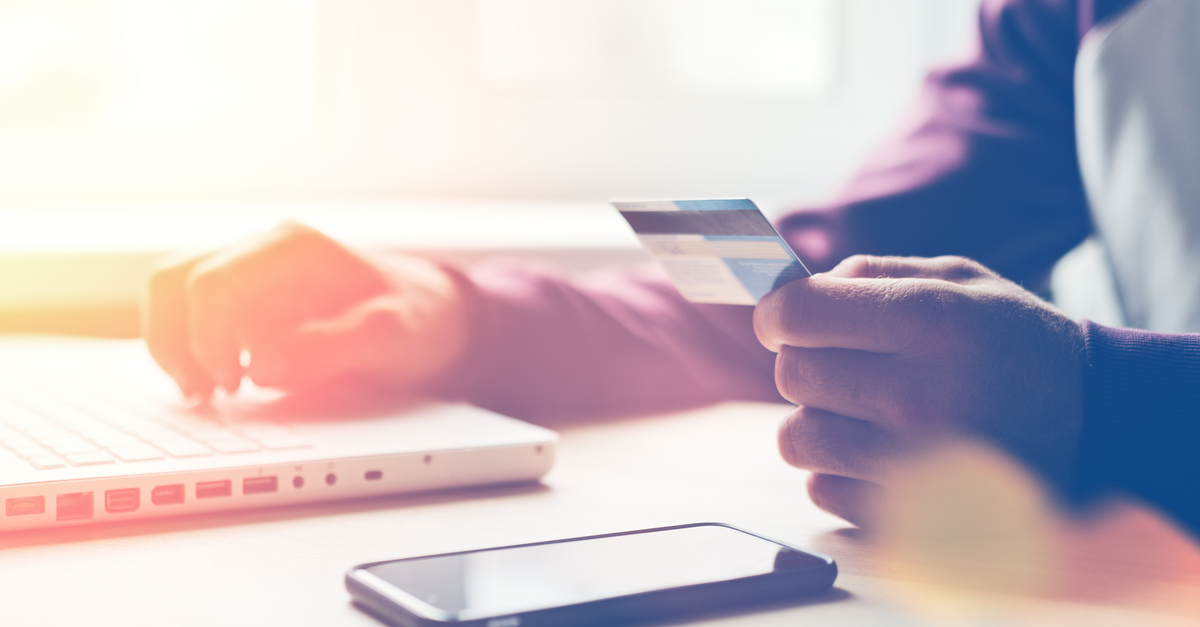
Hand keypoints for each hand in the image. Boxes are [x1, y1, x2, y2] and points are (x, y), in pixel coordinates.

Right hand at [142, 221, 467, 398]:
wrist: (431, 313)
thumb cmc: (415, 317)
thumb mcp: (392, 335)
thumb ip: (332, 347)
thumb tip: (265, 367)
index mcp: (293, 246)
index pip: (213, 281)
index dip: (208, 337)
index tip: (233, 383)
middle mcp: (262, 248)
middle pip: (176, 281)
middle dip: (178, 342)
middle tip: (205, 394)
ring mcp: (249, 269)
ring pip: (171, 292)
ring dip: (173, 344)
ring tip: (205, 393)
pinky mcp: (244, 295)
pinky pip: (188, 311)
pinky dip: (187, 347)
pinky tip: (217, 383)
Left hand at [753, 255, 1084, 525]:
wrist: (1095, 425)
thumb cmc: (1014, 342)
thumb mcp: (958, 280)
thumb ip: (869, 274)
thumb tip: (787, 292)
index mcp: (927, 319)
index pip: (798, 314)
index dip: (778, 313)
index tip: (785, 320)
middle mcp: (917, 393)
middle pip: (791, 375)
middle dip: (805, 362)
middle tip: (844, 363)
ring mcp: (912, 463)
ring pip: (796, 438)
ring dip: (819, 420)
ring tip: (865, 410)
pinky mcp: (909, 516)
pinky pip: (821, 488)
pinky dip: (839, 470)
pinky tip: (882, 453)